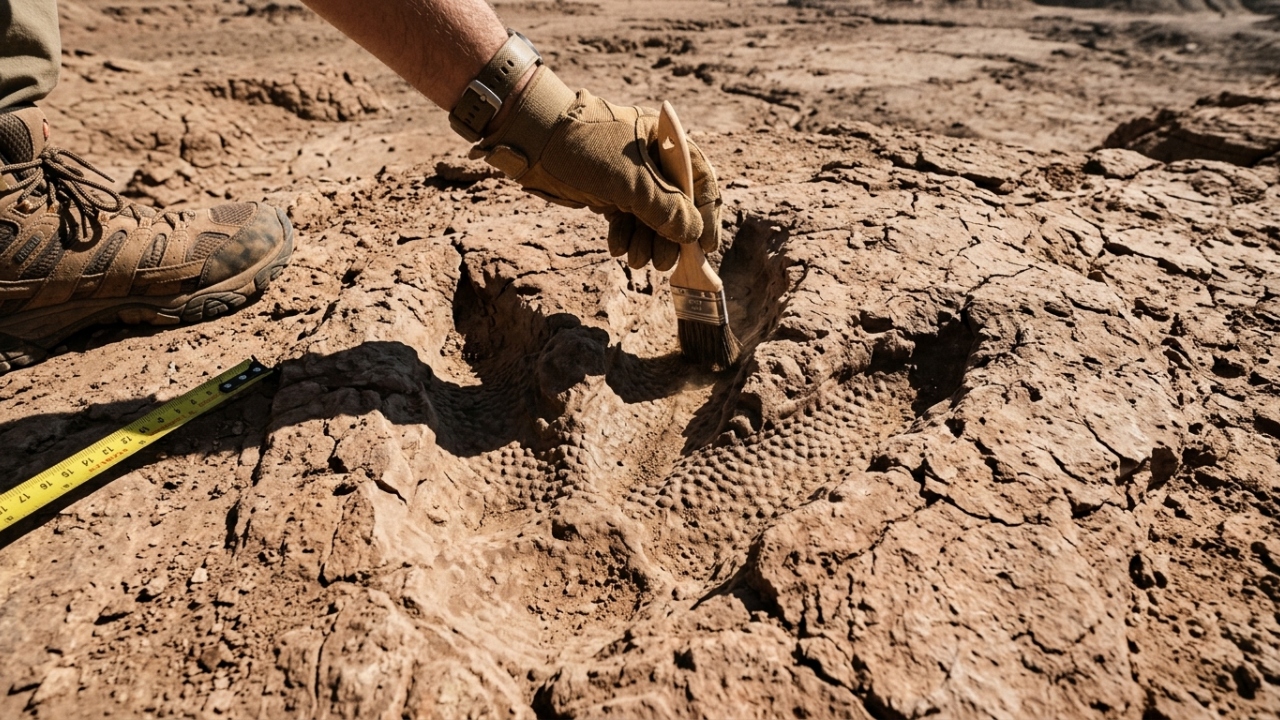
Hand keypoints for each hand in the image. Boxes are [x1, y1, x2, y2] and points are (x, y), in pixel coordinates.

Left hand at [468, 67, 720, 270]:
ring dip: (646, 242)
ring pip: (650, 218)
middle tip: (663, 264)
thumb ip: (666, 209)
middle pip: (676, 206)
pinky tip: (617, 249)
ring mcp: (630, 176)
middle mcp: (653, 160)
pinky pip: (628, 219)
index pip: (700, 181)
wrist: (533, 140)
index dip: (706, 215)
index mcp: (667, 143)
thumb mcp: (632, 182)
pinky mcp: (609, 191)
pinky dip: (625, 236)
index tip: (705, 246)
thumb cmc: (587, 149)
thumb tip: (692, 233)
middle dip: (670, 238)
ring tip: (636, 260)